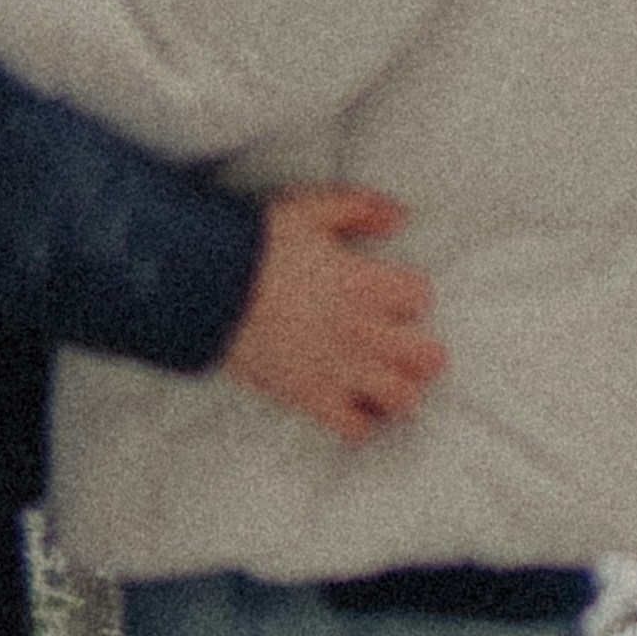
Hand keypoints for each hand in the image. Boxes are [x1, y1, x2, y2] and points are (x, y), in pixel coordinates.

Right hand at [222, 187, 444, 444]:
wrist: (210, 288)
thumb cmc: (258, 247)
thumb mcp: (311, 211)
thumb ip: (360, 208)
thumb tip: (399, 216)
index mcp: (365, 283)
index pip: (420, 297)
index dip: (411, 295)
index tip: (394, 297)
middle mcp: (362, 331)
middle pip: (426, 358)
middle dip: (422, 353)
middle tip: (405, 348)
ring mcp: (340, 369)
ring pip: (401, 398)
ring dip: (397, 390)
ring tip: (382, 381)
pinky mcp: (312, 397)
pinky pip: (354, 427)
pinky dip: (357, 421)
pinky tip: (349, 404)